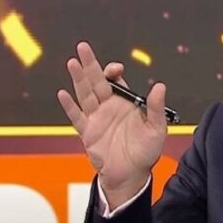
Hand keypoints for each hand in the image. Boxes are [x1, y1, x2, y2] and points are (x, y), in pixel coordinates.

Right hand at [57, 41, 166, 206]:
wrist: (131, 175)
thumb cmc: (146, 152)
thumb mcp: (156, 129)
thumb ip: (156, 108)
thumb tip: (160, 86)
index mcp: (125, 103)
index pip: (115, 81)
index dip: (113, 71)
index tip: (116, 69)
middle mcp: (108, 107)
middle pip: (96, 82)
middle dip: (90, 64)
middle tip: (83, 47)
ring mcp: (96, 119)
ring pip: (85, 94)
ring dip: (78, 79)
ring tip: (72, 62)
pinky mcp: (88, 133)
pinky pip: (77, 117)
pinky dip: (69, 106)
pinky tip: (63, 93)